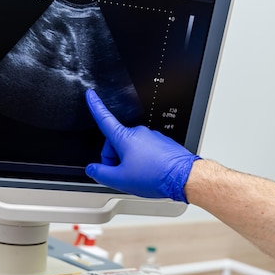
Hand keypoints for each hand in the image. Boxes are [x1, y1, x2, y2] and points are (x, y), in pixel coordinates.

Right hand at [85, 89, 199, 201]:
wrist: (183, 177)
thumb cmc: (156, 175)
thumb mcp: (120, 179)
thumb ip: (101, 173)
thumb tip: (93, 169)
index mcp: (125, 138)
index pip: (105, 119)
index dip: (96, 106)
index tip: (91, 95)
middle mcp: (139, 133)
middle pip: (116, 143)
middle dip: (115, 159)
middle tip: (122, 175)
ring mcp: (152, 137)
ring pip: (131, 149)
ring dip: (130, 162)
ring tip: (140, 176)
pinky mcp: (162, 144)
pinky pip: (145, 151)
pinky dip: (143, 162)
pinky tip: (149, 173)